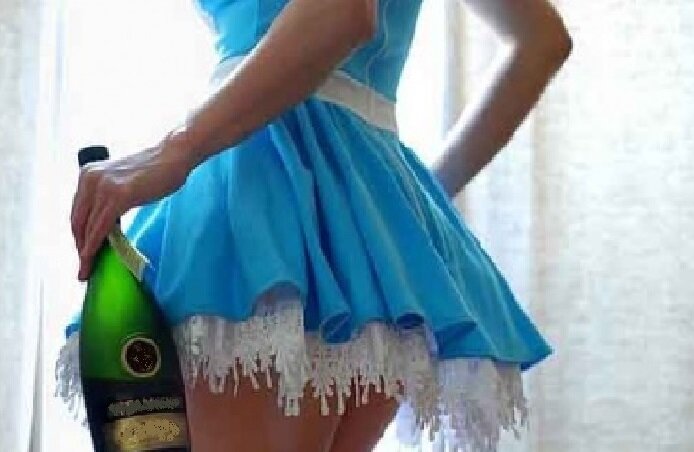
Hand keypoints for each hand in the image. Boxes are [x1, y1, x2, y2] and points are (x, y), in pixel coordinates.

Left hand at [71, 138, 192, 279]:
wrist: (173, 156)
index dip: (78, 235)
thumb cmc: (155, 170)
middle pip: (77, 221)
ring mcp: (103, 187)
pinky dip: (94, 246)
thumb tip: (105, 226)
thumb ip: (109, 199)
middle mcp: (90, 179)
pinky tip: (94, 258)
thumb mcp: (123, 183)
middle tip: (84, 267)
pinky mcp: (117, 196)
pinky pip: (100, 228)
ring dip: (85, 251)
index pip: (77, 212)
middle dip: (79, 247)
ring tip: (87, 269)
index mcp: (88, 174)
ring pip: (86, 227)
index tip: (82, 253)